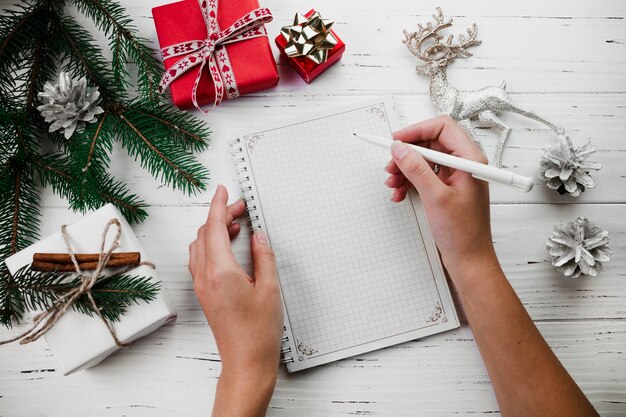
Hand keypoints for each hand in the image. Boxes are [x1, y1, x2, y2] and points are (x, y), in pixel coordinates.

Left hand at [189, 185, 282, 415]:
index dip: (218, 205)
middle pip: (205, 234)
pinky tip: (228, 247)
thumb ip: (264, 257)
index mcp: (221, 271)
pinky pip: (200, 259)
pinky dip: (211, 245)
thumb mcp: (270, 289)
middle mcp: (205, 276)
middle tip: (240, 208)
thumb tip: (258, 236)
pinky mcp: (204, 293)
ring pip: (200, 246)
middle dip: (220, 215)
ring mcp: (202, 286)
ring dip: (214, 230)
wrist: (245, 361)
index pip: (213, 227)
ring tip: (236, 225)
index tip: (222, 190)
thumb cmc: (258, 331)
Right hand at [384, 115, 498, 287]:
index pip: (442, 127)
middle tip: (391, 166)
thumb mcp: (435, 197)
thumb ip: (416, 169)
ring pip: (424, 160)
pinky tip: (400, 193)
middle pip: (430, 143)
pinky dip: (409, 182)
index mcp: (470, 160)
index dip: (417, 130)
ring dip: (405, 169)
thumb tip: (400, 149)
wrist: (469, 259)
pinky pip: (424, 175)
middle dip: (407, 154)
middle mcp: (464, 164)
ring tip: (393, 184)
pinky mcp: (447, 188)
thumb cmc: (463, 233)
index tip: (396, 140)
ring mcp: (455, 176)